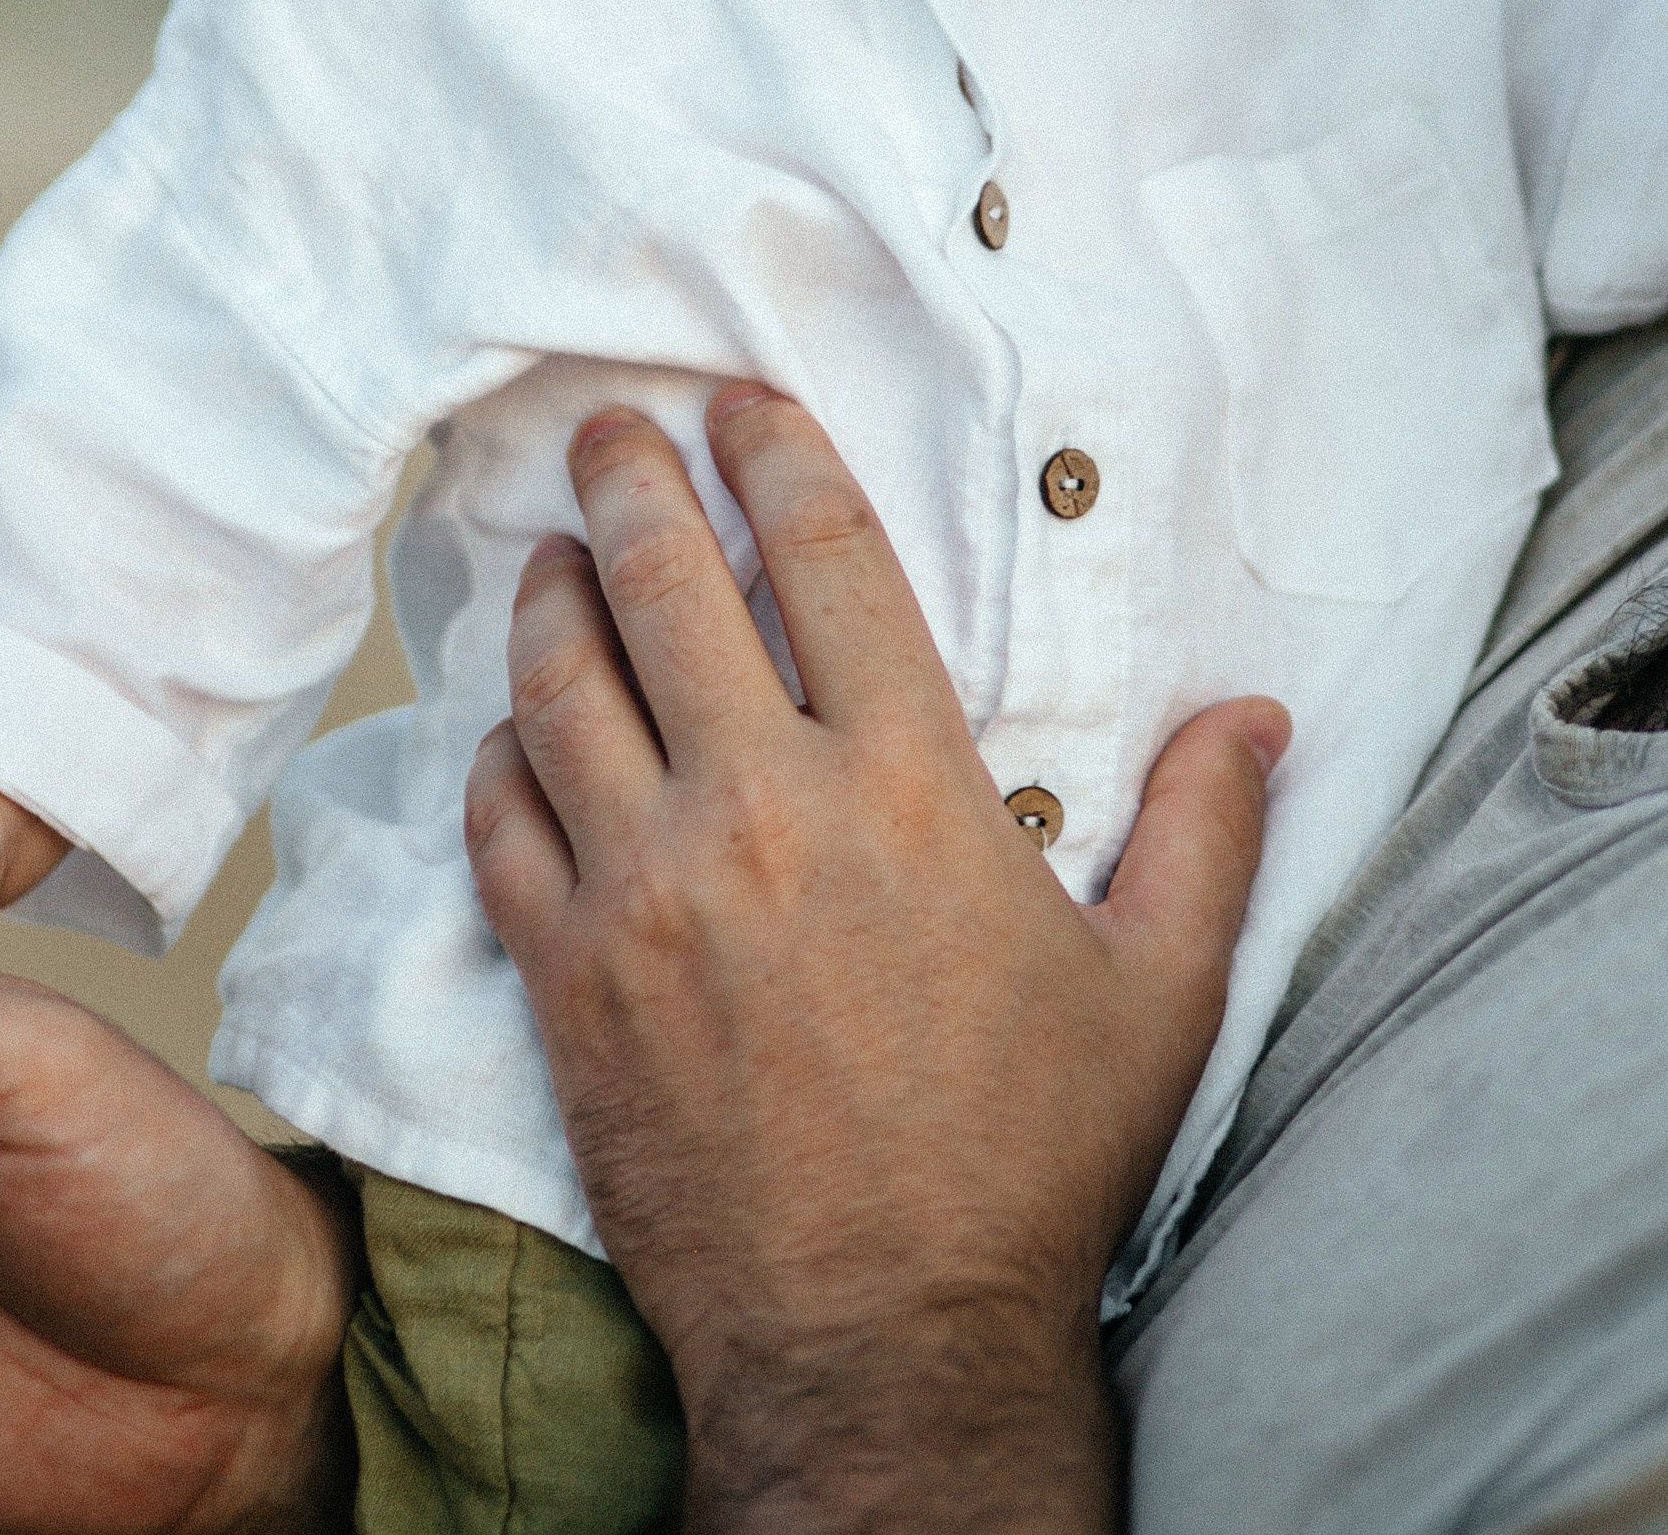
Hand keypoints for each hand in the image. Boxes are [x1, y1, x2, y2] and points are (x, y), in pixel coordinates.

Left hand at [467, 388, 1287, 1534]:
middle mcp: (762, 808)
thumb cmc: (1022, 1171)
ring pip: (558, 684)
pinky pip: (498, 822)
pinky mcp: (563, 976)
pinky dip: (494, 756)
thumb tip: (1256, 716)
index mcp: (907, 785)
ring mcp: (644, 890)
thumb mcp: (1156, 996)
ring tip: (552, 557)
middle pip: (666, 583)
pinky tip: (508, 733)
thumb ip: (1203, 834)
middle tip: (606, 430)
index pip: (825, 555)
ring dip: (549, 597)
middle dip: (631, 479)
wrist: (880, 1347)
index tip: (741, 403)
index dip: (778, 454)